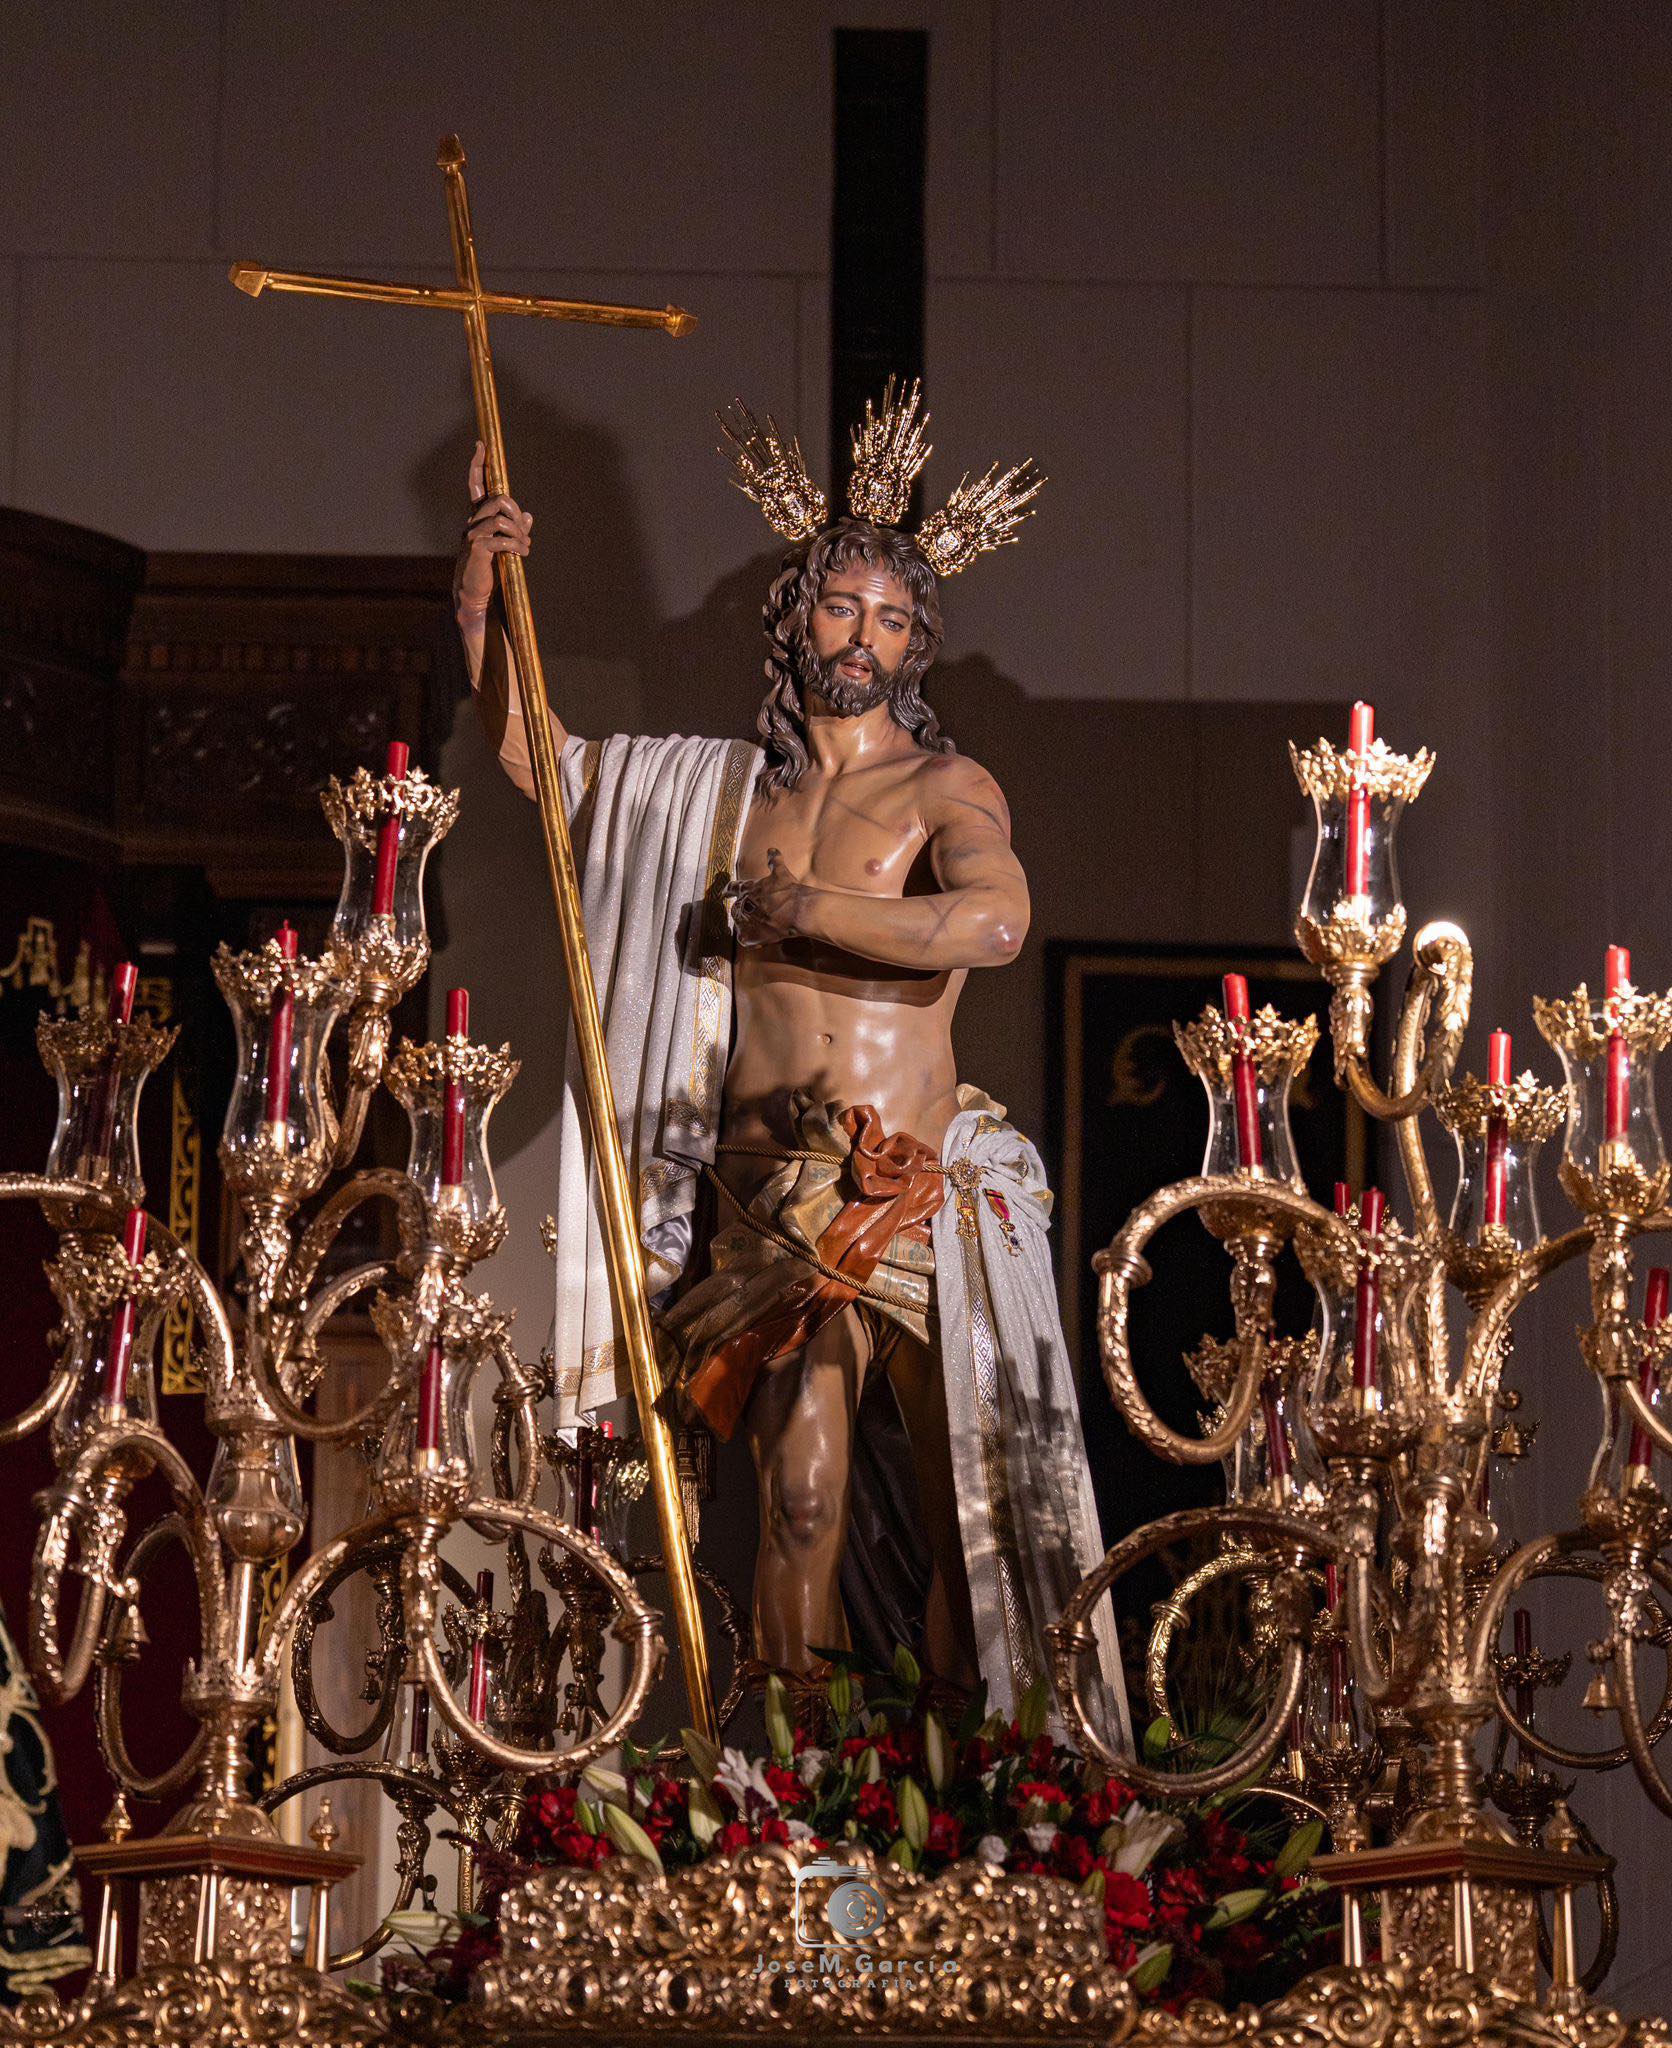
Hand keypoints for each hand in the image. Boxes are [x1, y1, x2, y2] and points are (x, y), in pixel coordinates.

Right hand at [454, 439, 531, 618]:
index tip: (481, 445)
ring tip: (525, 548)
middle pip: (500, 500)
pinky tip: (522, 554)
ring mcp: (472, 534)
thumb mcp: (506, 546)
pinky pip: (500, 538)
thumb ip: (516, 531)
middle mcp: (472, 522)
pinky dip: (516, 545)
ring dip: (519, 533)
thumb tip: (529, 516)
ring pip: (502, 518)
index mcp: (478, 518)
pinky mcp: (477, 549)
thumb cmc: (490, 570)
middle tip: (524, 535)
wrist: (475, 594)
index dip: (478, 465)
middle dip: (518, 514)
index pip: (476, 485)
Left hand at [726, 849, 811, 948]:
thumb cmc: (790, 890)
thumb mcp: (781, 872)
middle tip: (754, 914)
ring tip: (760, 926)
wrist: (798, 909)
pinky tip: (759, 939)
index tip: (723, 893)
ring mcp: (746, 919)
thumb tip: (771, 849)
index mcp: (748, 888)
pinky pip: (744, 939)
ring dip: (748, 924)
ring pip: (740, 923)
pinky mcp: (751, 934)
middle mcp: (744, 903)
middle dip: (744, 911)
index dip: (727, 890)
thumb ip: (774, 860)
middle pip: (736, 908)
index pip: (732, 887)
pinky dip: (750, 940)